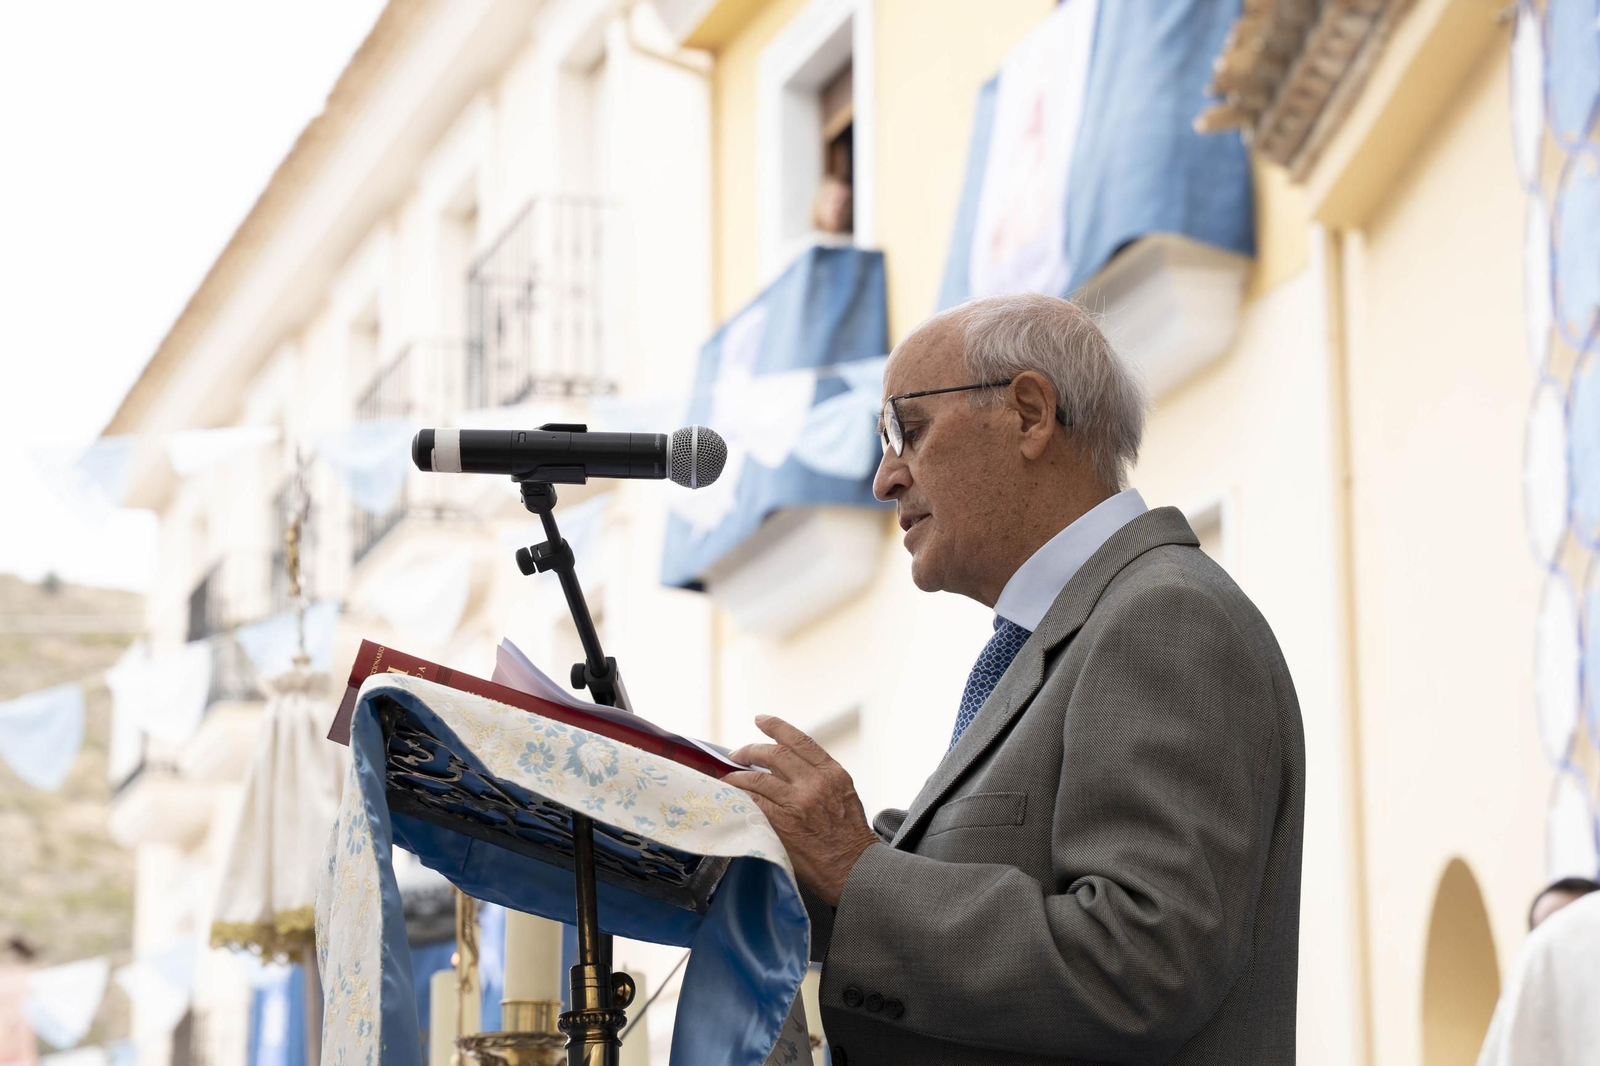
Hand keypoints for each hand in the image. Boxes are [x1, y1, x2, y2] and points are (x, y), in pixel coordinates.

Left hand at [725, 715, 881, 906]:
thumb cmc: (849, 837)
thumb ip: (819, 777)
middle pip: (773, 754)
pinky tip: (730, 796)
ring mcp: (797, 802)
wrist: (855, 869)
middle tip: (736, 754)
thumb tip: (786, 767)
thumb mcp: (843, 795)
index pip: (799, 740)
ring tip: (726, 778)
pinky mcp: (782, 822)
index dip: (776, 726)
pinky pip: (752, 802)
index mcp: (832, 772)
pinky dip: (738, 796)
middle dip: (749, 750)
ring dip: (736, 776)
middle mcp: (815, 782)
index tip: (760, 720)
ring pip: (756, 778)